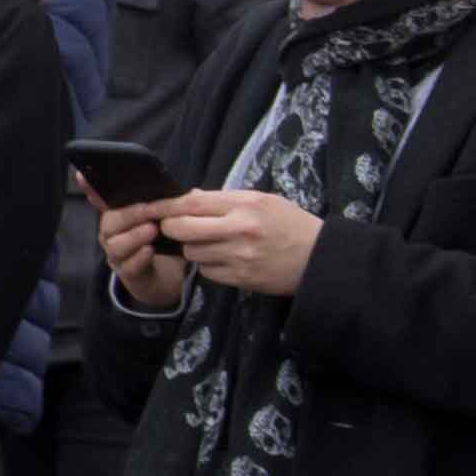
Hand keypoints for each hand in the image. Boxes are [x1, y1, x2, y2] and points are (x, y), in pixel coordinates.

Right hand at [99, 197, 192, 309]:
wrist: (169, 279)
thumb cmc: (165, 245)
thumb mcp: (171, 222)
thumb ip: (176, 207)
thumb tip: (194, 193)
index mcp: (120, 218)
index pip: (102, 201)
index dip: (91, 189)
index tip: (83, 175)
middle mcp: (113, 235)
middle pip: (109, 222)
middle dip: (129, 214)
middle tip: (149, 210)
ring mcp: (118, 255)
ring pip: (115, 244)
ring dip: (134, 236)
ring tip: (152, 230)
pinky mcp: (128, 274)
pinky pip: (128, 265)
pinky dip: (139, 257)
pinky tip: (150, 250)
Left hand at [156, 187, 321, 300]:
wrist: (322, 258)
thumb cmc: (291, 225)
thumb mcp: (264, 201)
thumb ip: (224, 199)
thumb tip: (188, 197)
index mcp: (246, 205)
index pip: (191, 202)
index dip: (166, 206)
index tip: (152, 208)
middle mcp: (240, 229)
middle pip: (181, 228)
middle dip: (172, 228)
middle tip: (177, 227)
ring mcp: (240, 256)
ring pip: (191, 252)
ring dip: (193, 248)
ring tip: (212, 243)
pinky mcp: (241, 278)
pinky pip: (207, 271)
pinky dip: (208, 266)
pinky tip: (225, 259)